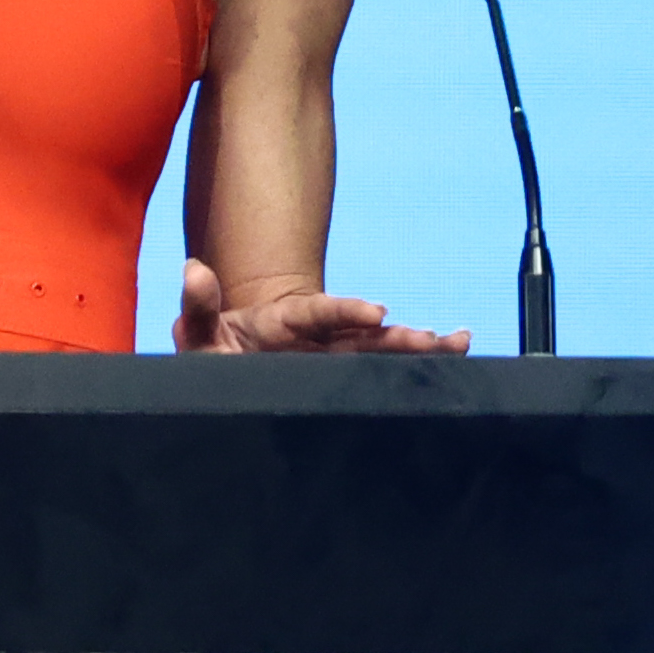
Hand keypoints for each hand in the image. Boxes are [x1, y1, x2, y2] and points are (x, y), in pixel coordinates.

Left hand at [171, 258, 469, 354]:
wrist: (224, 366)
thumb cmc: (211, 349)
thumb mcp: (197, 330)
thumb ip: (199, 306)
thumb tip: (194, 271)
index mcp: (284, 322)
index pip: (319, 314)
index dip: (347, 311)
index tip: (380, 312)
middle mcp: (316, 337)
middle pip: (363, 335)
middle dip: (400, 338)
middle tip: (438, 339)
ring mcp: (330, 359)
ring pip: (380, 354)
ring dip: (418, 351)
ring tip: (459, 344)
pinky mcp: (337, 381)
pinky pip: (376, 377)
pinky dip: (411, 372)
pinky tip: (452, 363)